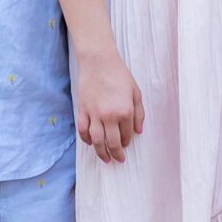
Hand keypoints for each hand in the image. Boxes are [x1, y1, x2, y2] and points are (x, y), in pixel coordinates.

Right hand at [73, 47, 144, 163]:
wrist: (99, 61)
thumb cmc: (119, 75)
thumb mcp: (135, 92)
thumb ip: (139, 113)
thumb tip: (139, 132)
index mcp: (125, 111)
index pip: (127, 135)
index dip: (127, 142)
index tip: (126, 145)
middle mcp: (110, 116)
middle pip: (112, 143)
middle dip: (116, 154)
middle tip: (118, 160)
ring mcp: (94, 114)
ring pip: (97, 141)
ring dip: (101, 153)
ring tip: (105, 159)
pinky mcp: (82, 110)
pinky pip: (83, 131)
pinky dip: (86, 140)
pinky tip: (91, 143)